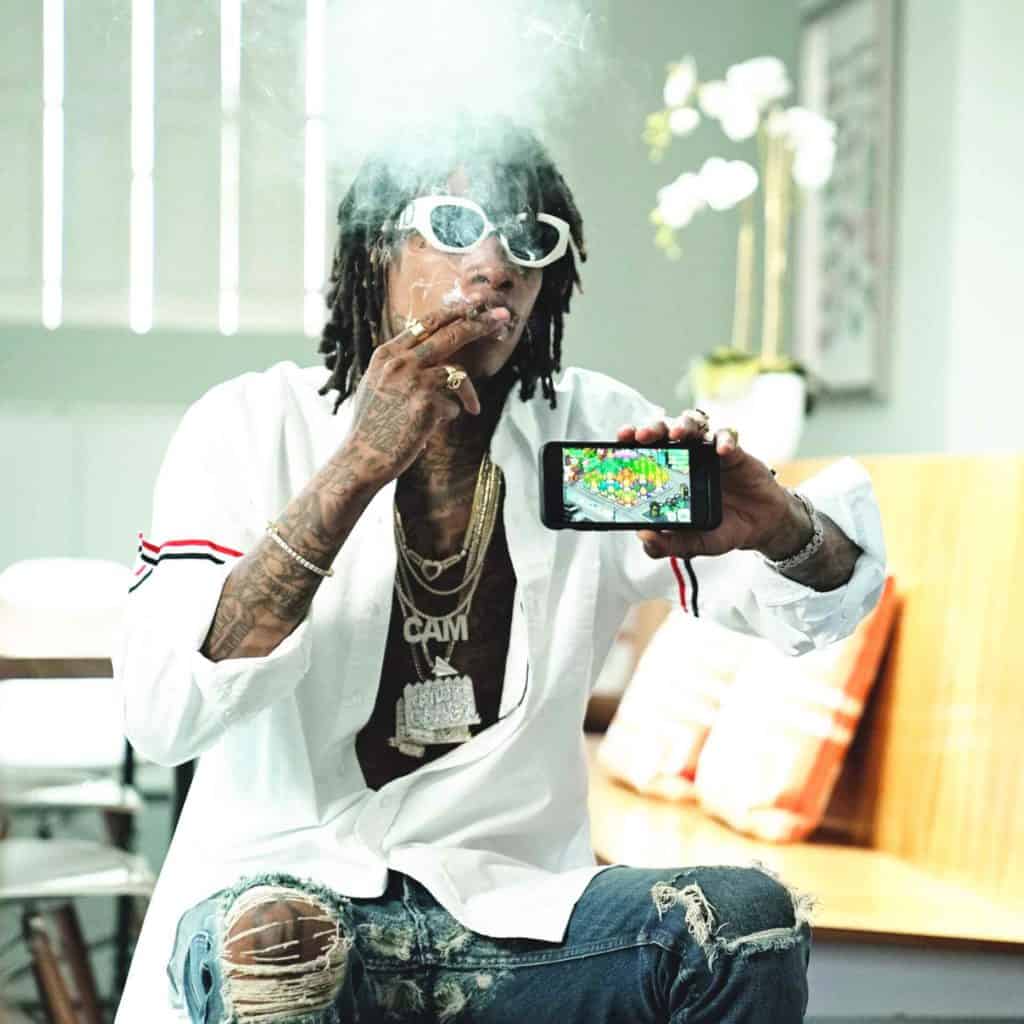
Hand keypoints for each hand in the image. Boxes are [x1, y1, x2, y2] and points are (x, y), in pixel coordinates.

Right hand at [341, 296, 510, 486]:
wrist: (361, 458)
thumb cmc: (372, 428)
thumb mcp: (377, 386)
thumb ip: (400, 368)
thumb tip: (431, 357)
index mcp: (385, 354)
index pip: (425, 323)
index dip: (454, 313)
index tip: (475, 306)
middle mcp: (398, 362)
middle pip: (449, 334)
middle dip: (479, 324)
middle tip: (502, 320)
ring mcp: (412, 380)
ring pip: (458, 372)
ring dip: (468, 392)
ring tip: (471, 407)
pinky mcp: (425, 402)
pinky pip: (454, 404)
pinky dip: (451, 415)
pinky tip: (432, 428)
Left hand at [618, 411, 810, 560]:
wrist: (759, 527)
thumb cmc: (722, 529)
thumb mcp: (694, 543)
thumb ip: (669, 544)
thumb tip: (644, 537)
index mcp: (667, 476)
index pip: (644, 452)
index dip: (631, 442)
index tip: (621, 438)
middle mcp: (685, 458)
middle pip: (664, 431)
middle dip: (651, 428)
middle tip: (643, 435)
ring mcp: (708, 452)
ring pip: (692, 425)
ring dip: (683, 425)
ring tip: (678, 434)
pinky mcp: (734, 452)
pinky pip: (727, 437)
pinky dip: (724, 439)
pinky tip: (722, 450)